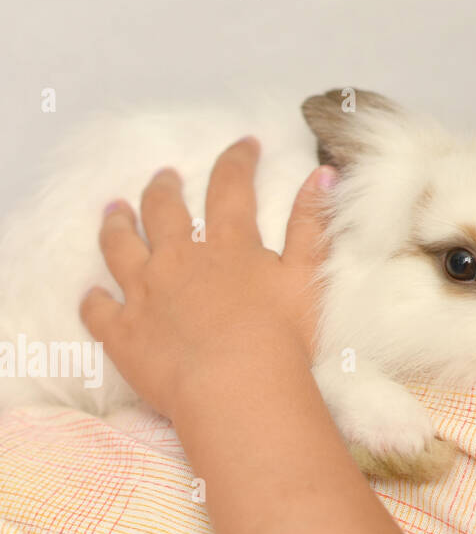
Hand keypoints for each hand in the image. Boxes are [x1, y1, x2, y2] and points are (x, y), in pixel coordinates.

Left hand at [80, 135, 335, 421]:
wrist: (236, 388)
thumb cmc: (282, 335)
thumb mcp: (308, 273)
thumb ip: (313, 223)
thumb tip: (324, 174)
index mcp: (228, 243)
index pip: (230, 186)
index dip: (237, 160)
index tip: (244, 145)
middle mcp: (179, 258)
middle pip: (164, 211)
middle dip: (165, 188)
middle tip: (165, 176)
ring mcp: (144, 293)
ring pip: (120, 247)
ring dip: (117, 225)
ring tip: (114, 210)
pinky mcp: (123, 332)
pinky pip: (98, 309)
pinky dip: (94, 298)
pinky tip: (93, 292)